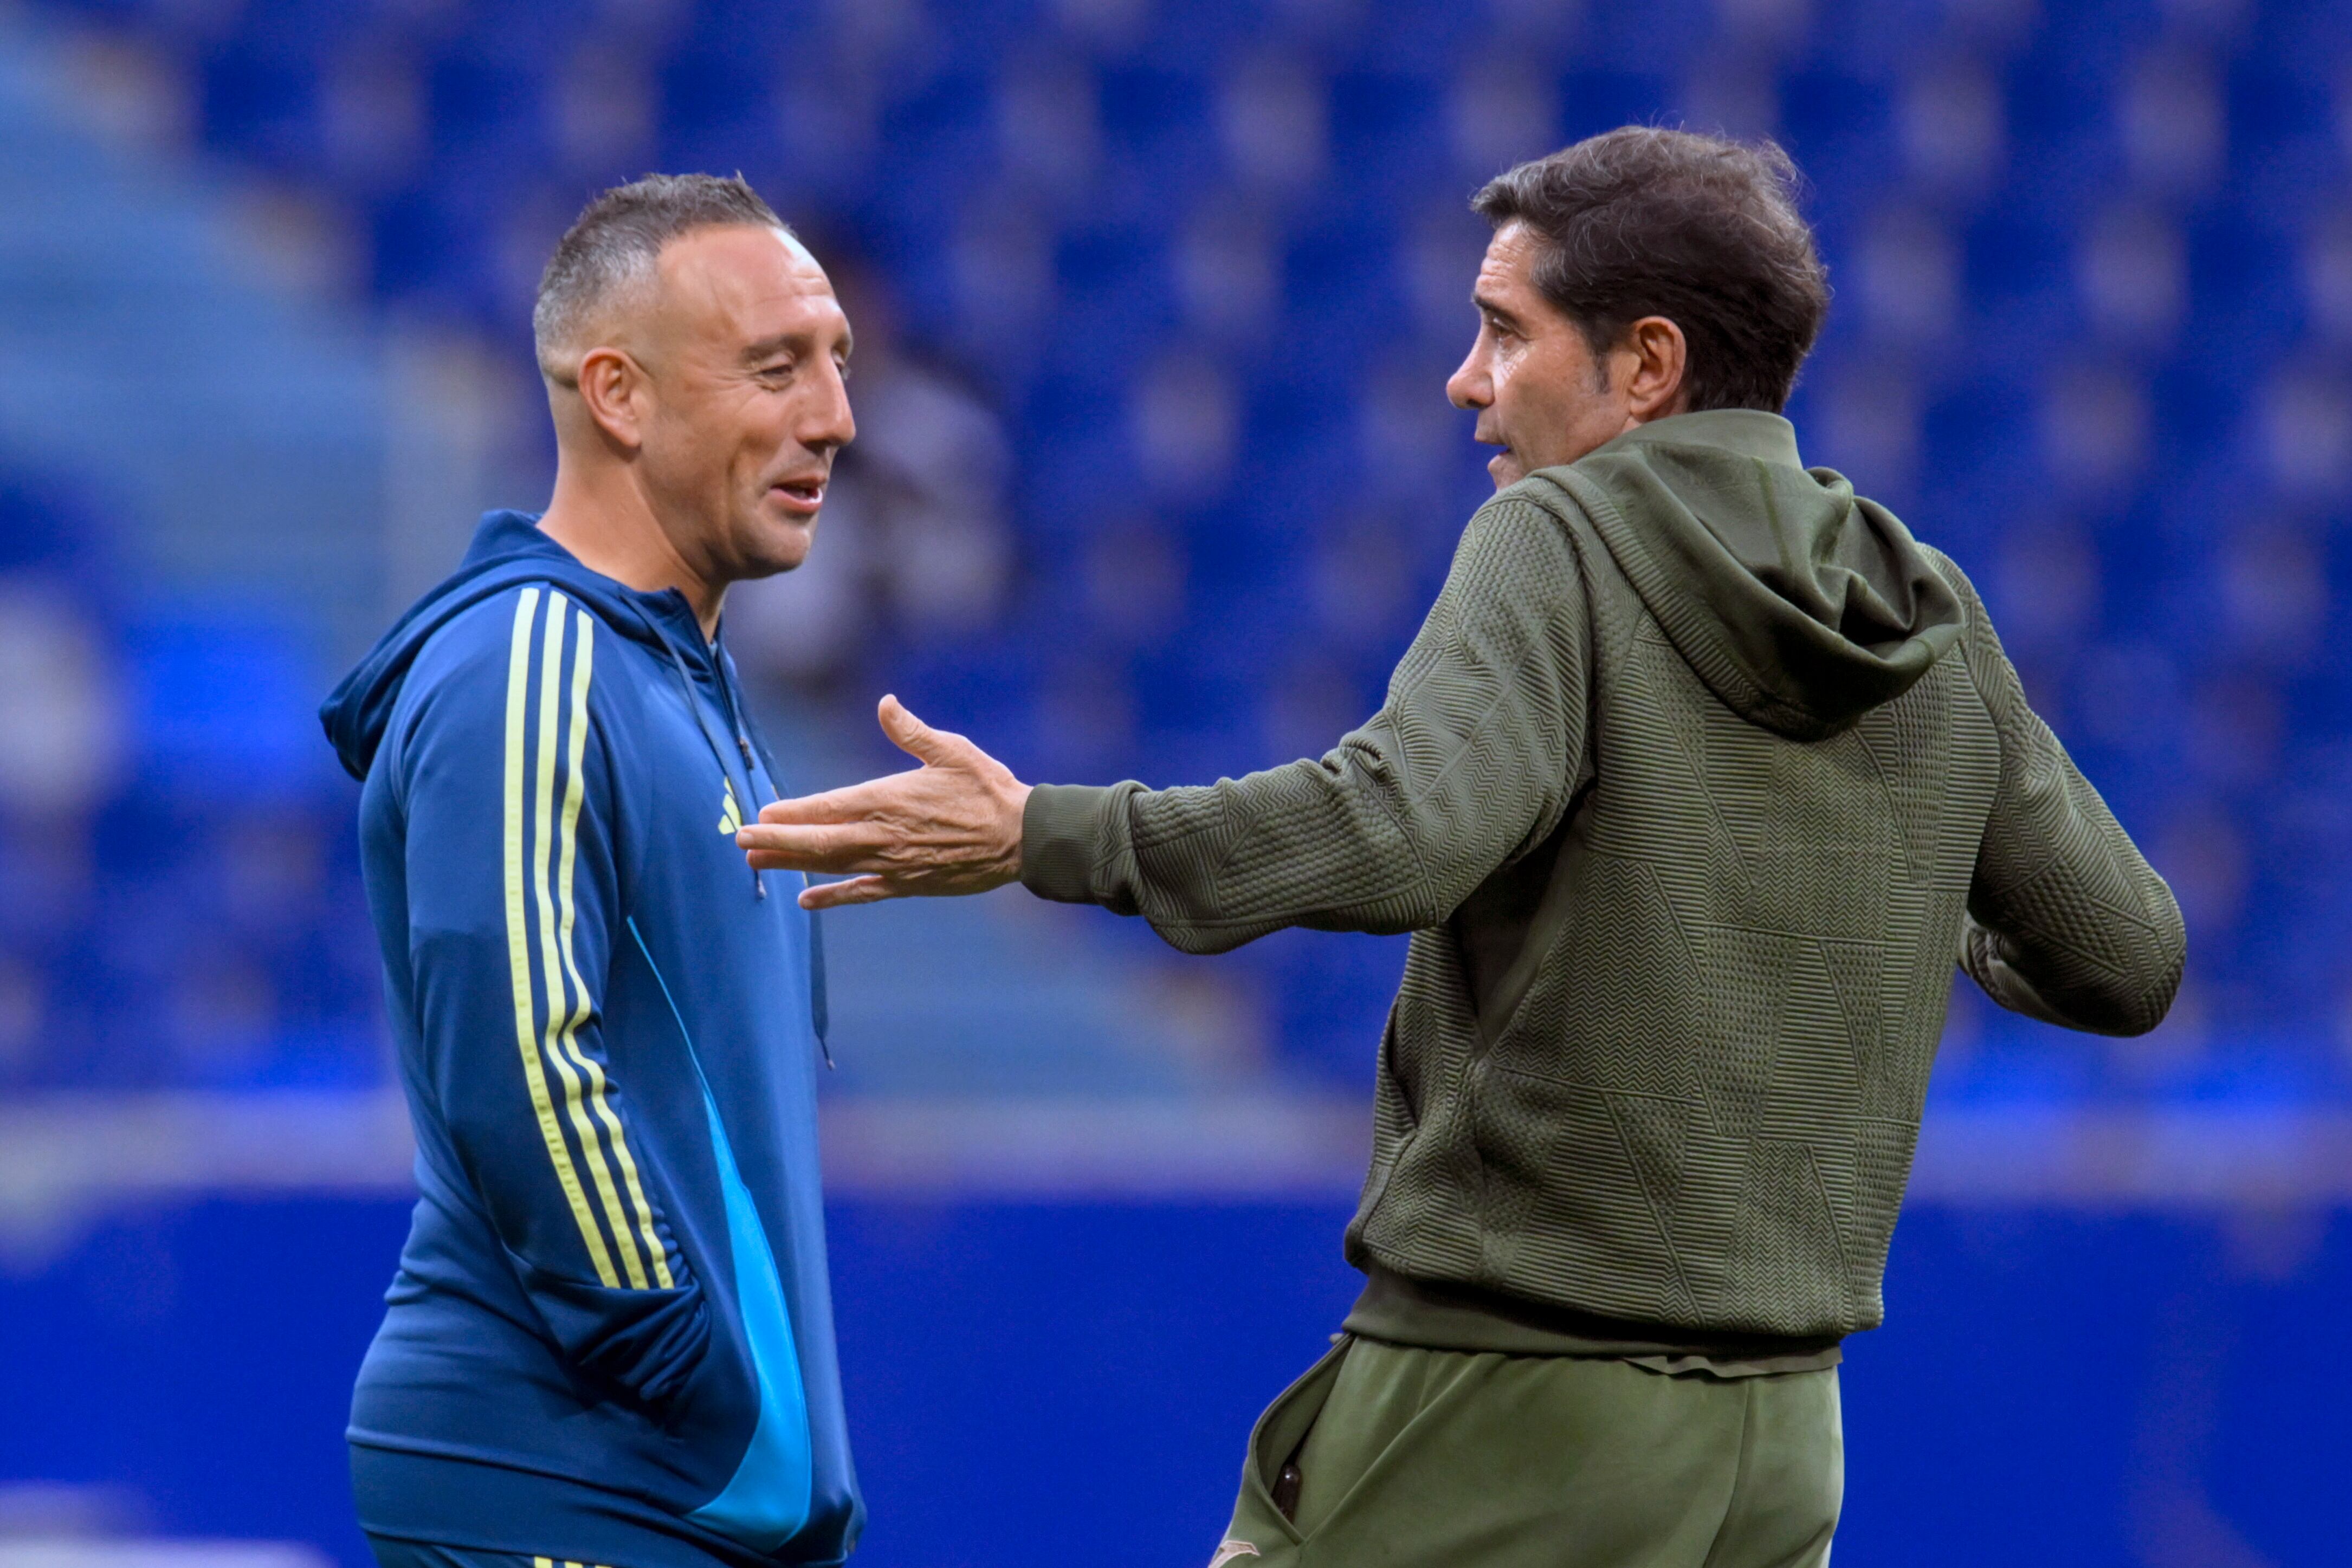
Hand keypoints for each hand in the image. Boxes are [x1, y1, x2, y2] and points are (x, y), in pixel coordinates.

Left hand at [737, 695, 1031, 910]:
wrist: (1021, 838)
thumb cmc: (987, 789)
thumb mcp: (951, 750)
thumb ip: (911, 731)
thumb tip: (885, 703)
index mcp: (888, 799)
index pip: (827, 807)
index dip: (791, 813)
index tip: (760, 813)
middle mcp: (883, 836)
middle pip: (818, 843)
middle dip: (775, 842)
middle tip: (740, 842)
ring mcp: (893, 864)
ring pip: (832, 867)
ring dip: (791, 865)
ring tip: (756, 863)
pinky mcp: (907, 884)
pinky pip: (861, 893)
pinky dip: (832, 897)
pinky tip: (806, 900)